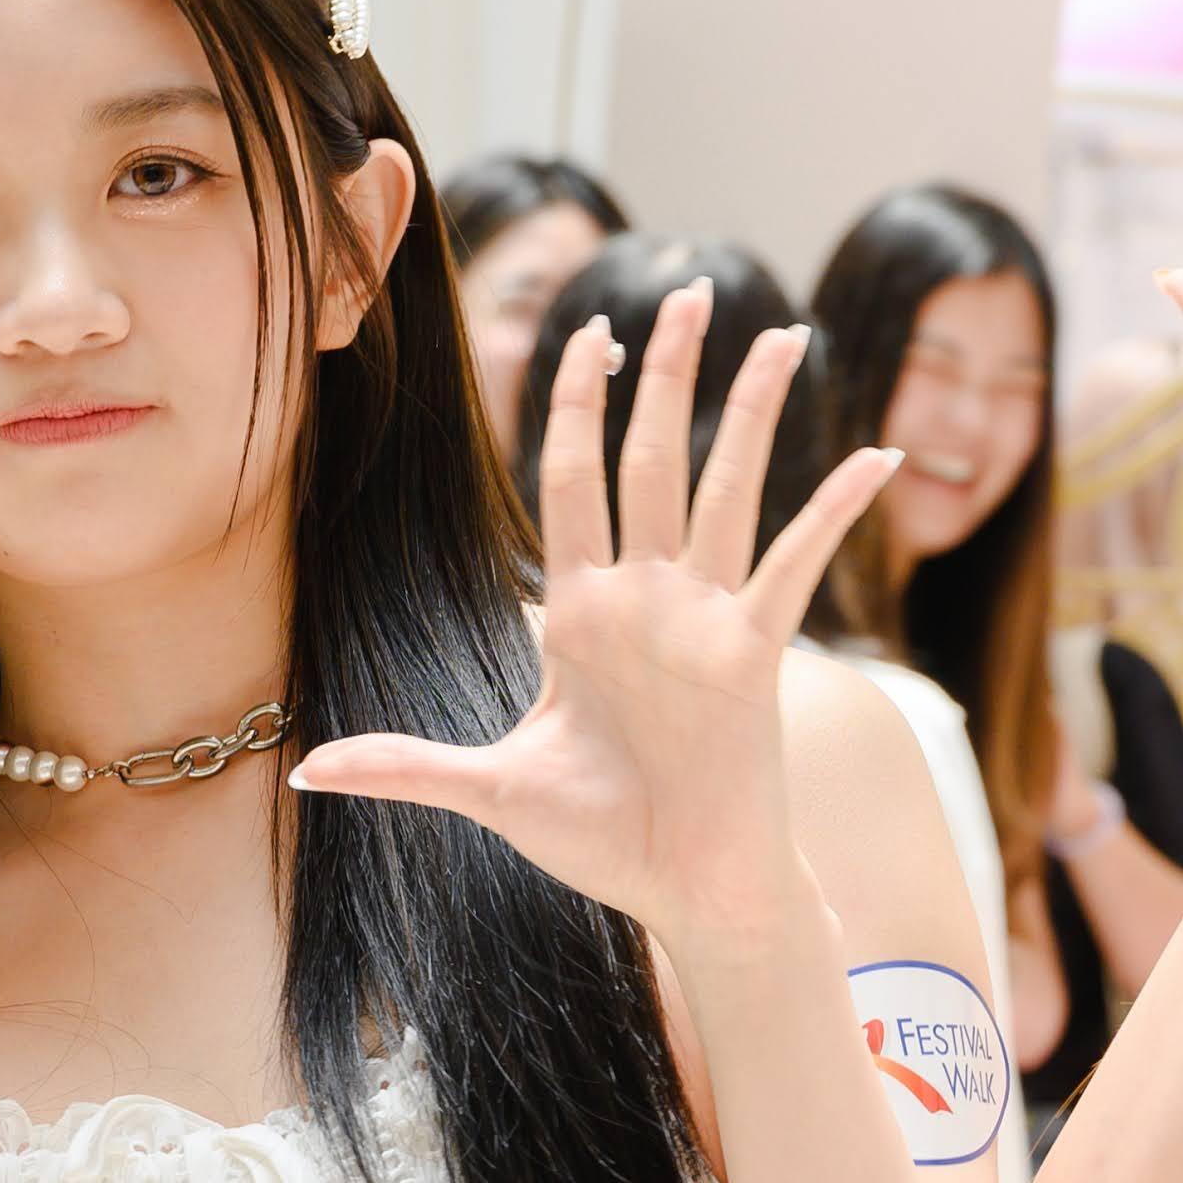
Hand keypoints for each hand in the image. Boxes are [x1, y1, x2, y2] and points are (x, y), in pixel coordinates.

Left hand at [291, 285, 884, 948]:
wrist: (686, 892)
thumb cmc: (601, 841)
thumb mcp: (491, 789)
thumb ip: (406, 766)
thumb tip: (307, 770)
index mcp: (581, 612)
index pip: (571, 477)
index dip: (575, 401)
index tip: (590, 334)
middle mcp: (646, 598)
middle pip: (652, 456)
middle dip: (664, 372)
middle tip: (683, 290)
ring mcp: (708, 619)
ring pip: (730, 486)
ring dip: (755, 409)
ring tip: (781, 332)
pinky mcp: (757, 653)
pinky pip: (798, 564)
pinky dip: (836, 510)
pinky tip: (876, 456)